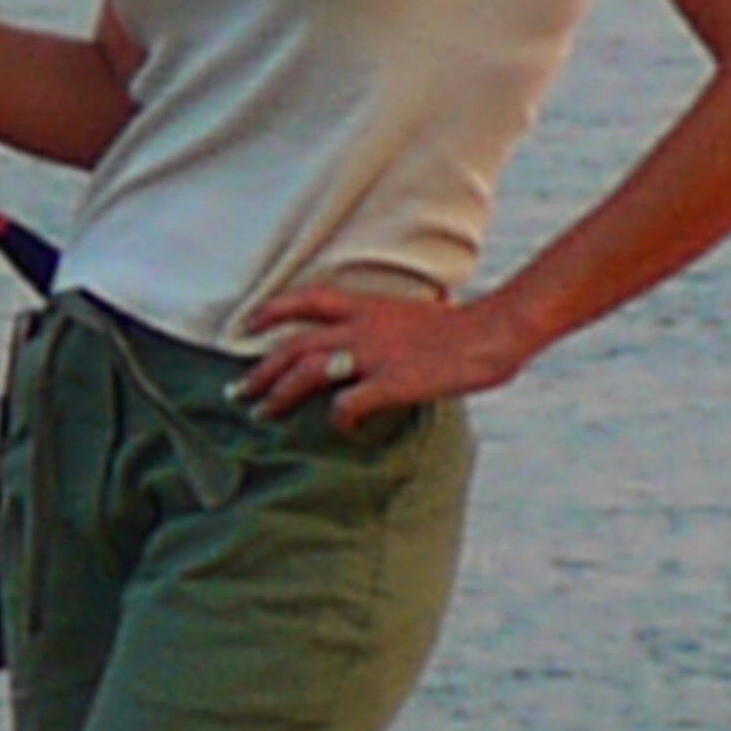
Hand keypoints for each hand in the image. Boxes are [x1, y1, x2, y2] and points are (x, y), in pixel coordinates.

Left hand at [234, 284, 537, 432]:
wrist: (493, 332)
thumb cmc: (465, 327)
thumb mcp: (422, 311)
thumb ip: (399, 317)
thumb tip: (410, 314)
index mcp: (368, 306)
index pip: (307, 300)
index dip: (271, 311)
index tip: (246, 327)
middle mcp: (361, 327)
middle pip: (293, 344)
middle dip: (260, 370)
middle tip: (237, 392)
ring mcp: (372, 355)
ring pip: (307, 372)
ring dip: (278, 394)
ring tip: (261, 413)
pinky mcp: (389, 383)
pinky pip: (346, 405)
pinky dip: (335, 420)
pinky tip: (339, 430)